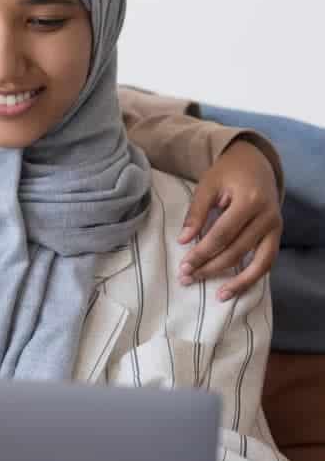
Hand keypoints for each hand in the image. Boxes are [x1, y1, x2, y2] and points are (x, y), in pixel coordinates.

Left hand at [177, 139, 281, 300]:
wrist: (256, 163)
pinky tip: (235, 288)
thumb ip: (196, 212)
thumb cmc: (228, 173)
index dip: (202, 253)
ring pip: (258, 263)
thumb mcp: (208, 185)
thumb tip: (183, 240)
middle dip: (211, 268)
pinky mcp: (277, 235)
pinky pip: (267, 262)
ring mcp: (276, 227)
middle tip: (188, 279)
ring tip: (218, 296)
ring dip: (237, 282)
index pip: (222, 235)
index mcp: (249, 200)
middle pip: (237, 251)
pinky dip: (252, 277)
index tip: (183, 266)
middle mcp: (267, 216)